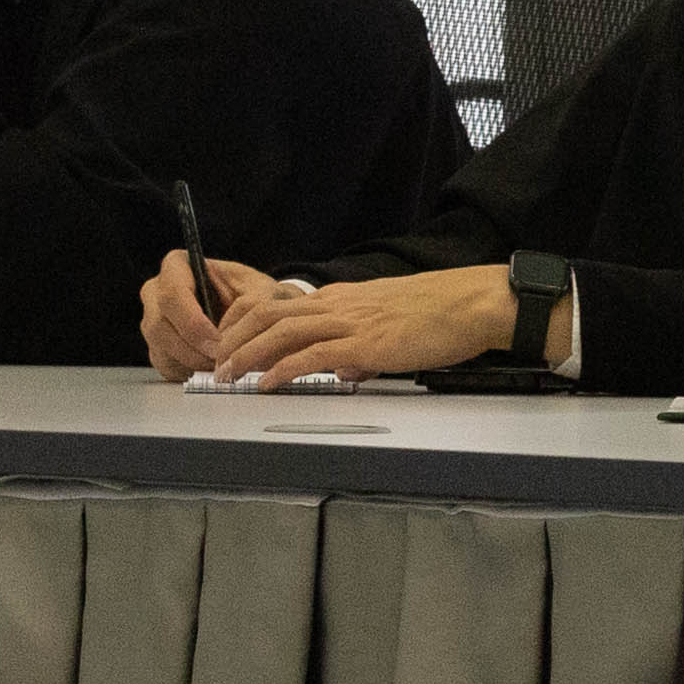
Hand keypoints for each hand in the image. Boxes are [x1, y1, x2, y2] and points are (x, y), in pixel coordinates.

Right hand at [141, 251, 281, 378]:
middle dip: (194, 347)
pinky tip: (210, 366)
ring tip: (221, 362)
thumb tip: (228, 335)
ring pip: (161, 349)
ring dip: (194, 362)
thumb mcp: (259, 290)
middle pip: (160, 325)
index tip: (217, 340)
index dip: (193, 322)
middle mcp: (157, 292)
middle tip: (222, 358)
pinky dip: (190, 372)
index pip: (172, 294)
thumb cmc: (251, 293)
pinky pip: (165, 366)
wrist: (251, 311)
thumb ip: (248, 307)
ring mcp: (153, 321)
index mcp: (177, 266)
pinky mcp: (157, 348)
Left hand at [197, 265, 511, 387]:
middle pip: (268, 313)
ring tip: (228, 375)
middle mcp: (337, 304)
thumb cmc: (436, 314)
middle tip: (215, 363)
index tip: (227, 343)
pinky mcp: (365, 344)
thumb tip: (346, 371)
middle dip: (234, 338)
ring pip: (282, 331)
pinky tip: (268, 384)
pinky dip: (284, 369)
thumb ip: (361, 348)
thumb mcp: (388, 327)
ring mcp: (349, 322)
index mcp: (340, 299)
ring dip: (249, 354)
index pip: (278, 304)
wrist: (468, 304)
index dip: (245, 323)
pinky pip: (313, 355)